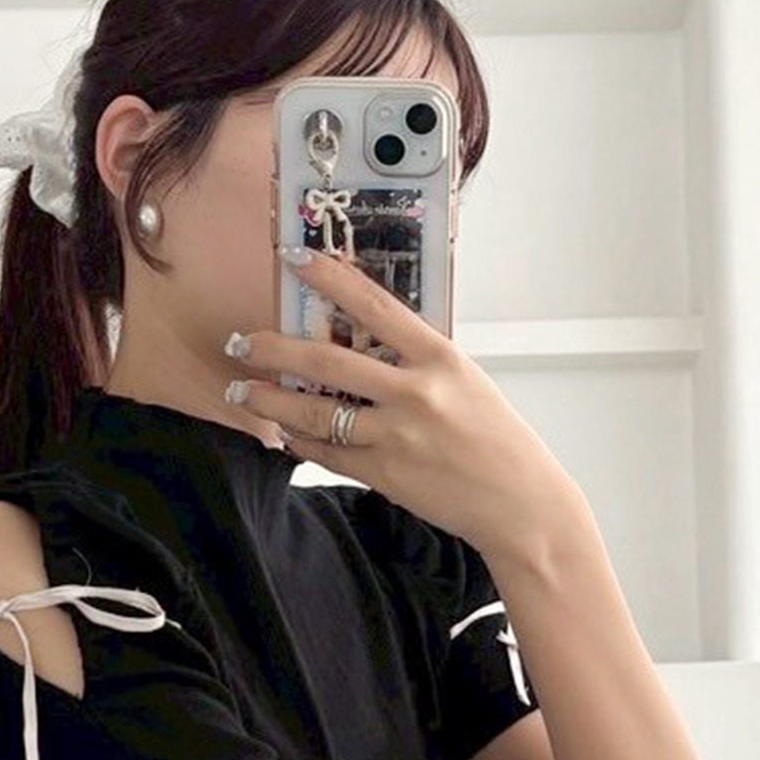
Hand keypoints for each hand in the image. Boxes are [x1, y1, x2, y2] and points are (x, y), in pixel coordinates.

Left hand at [221, 243, 576, 550]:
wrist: (519, 502)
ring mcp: (396, 437)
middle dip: (273, 350)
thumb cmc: (496, 438)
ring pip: (315, 414)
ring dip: (270, 401)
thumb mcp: (464, 381)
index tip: (293, 257)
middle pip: (327, 363)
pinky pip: (327, 454)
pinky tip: (280, 432)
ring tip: (242, 391)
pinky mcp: (384, 475)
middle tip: (240, 343)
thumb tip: (364, 342)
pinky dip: (299, 442)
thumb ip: (416, 361)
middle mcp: (414, 393)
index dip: (329, 278)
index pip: (374, 305)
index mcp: (439, 358)